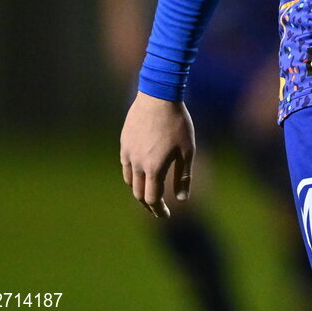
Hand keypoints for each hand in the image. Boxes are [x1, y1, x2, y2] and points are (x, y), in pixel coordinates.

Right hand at [120, 91, 194, 217]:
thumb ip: (184, 176)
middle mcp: (138, 164)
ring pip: (130, 180)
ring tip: (150, 191)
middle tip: (158, 208)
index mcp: (154, 168)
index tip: (166, 215)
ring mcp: (128, 153)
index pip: (152, 199)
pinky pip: (126, 165)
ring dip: (139, 189)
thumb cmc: (177, 122)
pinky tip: (141, 171)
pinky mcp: (124, 142)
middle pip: (139, 193)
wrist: (158, 95)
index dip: (159, 210)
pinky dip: (133, 174)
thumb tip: (182, 199)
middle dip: (149, 204)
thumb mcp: (187, 150)